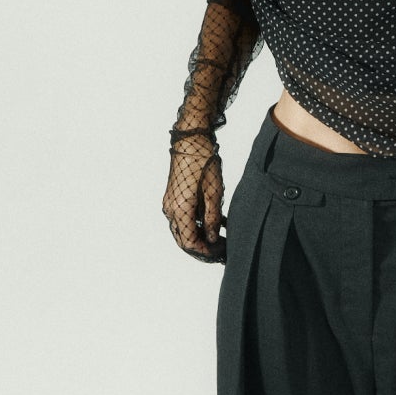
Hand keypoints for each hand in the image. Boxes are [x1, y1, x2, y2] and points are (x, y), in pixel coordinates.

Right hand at [163, 131, 226, 261]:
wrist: (191, 140)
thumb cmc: (203, 162)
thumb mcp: (214, 193)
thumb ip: (212, 219)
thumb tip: (212, 239)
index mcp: (179, 210)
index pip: (189, 242)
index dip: (205, 252)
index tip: (221, 254)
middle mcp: (171, 209)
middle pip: (185, 238)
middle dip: (204, 248)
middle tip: (223, 252)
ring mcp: (172, 203)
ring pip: (186, 229)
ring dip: (203, 236)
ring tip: (224, 241)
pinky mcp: (177, 197)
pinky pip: (187, 217)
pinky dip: (201, 224)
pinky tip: (220, 225)